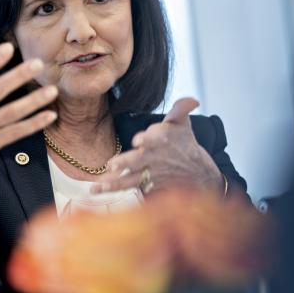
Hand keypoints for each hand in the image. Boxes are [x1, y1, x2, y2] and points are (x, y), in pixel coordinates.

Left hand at [91, 98, 223, 195]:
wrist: (197, 174)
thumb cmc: (185, 144)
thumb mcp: (184, 124)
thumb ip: (181, 109)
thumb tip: (192, 100)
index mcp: (162, 140)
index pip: (155, 139)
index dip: (147, 139)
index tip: (138, 140)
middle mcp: (154, 158)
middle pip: (138, 161)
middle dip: (125, 163)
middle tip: (111, 165)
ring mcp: (149, 175)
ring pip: (130, 180)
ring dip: (113, 183)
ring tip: (96, 187)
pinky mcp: (146, 187)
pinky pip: (129, 190)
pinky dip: (115, 192)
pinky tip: (96, 192)